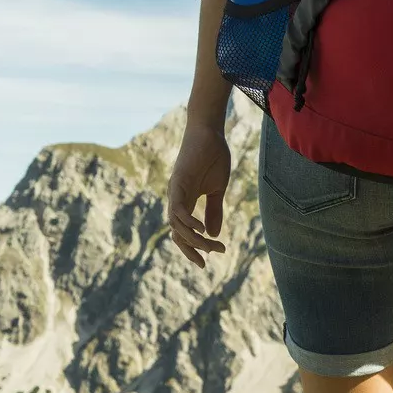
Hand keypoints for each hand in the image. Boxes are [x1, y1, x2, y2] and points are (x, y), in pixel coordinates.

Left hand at [168, 120, 232, 264]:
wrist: (210, 133)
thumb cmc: (214, 157)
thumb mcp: (217, 190)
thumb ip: (214, 211)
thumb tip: (213, 234)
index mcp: (185, 202)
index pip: (183, 232)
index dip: (192, 248)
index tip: (207, 259)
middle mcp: (176, 199)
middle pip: (177, 234)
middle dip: (192, 249)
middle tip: (212, 256)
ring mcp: (175, 192)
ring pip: (177, 226)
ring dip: (195, 239)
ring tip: (214, 244)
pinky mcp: (178, 183)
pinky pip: (178, 210)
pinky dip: (189, 223)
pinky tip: (203, 231)